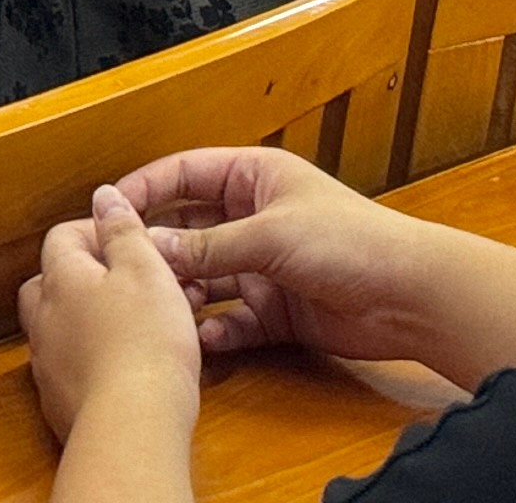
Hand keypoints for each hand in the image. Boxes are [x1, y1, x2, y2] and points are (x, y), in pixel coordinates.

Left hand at [21, 186, 203, 442]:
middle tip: (125, 281)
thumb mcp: (146, 269)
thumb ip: (123, 230)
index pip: (61, 236)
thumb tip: (105, 198)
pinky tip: (122, 367)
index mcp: (61, 279)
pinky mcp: (59, 403)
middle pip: (50, 282)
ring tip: (130, 325)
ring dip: (87, 320)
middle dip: (83, 276)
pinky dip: (90, 360)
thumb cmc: (144, 346)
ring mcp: (48, 364)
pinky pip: (69, 367)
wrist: (131, 425)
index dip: (95, 230)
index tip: (129, 240)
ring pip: (59, 327)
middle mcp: (44, 320)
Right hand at [105, 146, 449, 364]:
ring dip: (184, 293)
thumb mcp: (270, 235)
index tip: (108, 211)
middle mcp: (255, 218)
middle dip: (159, 249)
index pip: (186, 173)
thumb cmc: (351, 242)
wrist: (407, 296)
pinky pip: (230, 320)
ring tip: (161, 309)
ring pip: (206, 277)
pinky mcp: (275, 311)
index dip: (147, 188)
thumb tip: (148, 246)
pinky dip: (214, 330)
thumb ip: (207, 245)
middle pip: (189, 228)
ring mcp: (263, 266)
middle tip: (123, 270)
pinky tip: (200, 340)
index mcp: (255, 178)